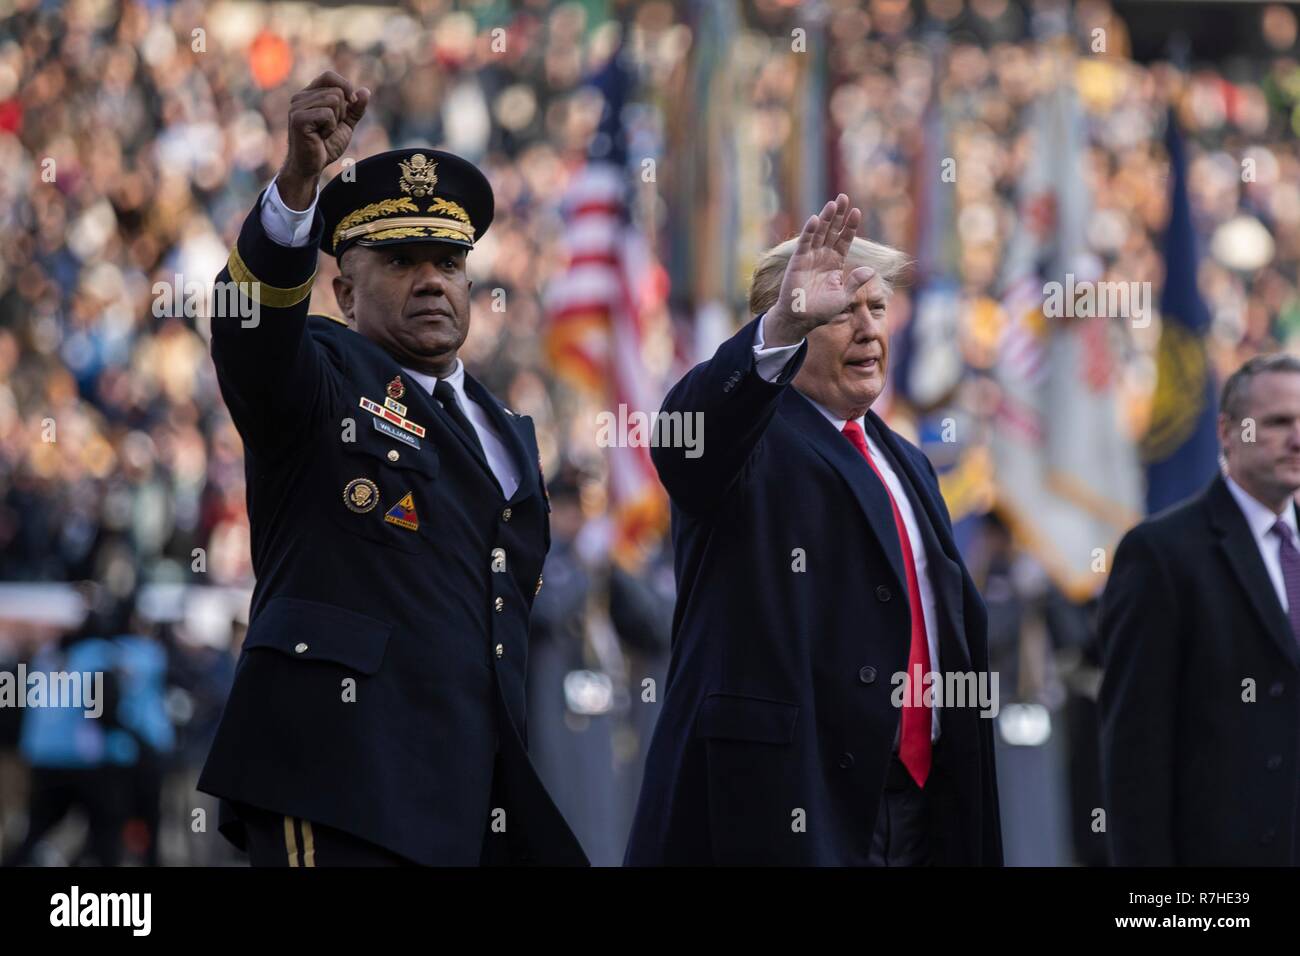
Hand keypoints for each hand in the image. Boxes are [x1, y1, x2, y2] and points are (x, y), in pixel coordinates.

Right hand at [276, 70, 369, 209]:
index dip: (345, 87)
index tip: (351, 104)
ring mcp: (297, 107)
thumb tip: (365, 91)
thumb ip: (355, 108)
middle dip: (341, 113)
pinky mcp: (298, 118)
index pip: (329, 76)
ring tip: (323, 132)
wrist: (312, 166)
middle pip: (337, 91)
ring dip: (335, 121)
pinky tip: (320, 137)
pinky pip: (327, 114)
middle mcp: (300, 97)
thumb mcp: (346, 124)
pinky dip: (330, 128)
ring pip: (334, 101)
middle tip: (328, 128)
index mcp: (309, 95)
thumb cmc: (326, 145)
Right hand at [764, 194, 873, 346]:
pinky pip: (805, 243)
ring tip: (833, 203)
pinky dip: (810, 231)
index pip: (844, 239)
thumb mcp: (843, 297)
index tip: (856, 212)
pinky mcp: (798, 260)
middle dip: (838, 215)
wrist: (800, 318)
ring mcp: (810, 256)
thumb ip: (855, 282)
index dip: (850, 226)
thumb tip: (871, 270)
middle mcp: (823, 256)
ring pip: (819, 233)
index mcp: (835, 263)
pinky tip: (816, 219)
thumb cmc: (822, 310)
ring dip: (826, 218)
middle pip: (832, 231)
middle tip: (843, 197)